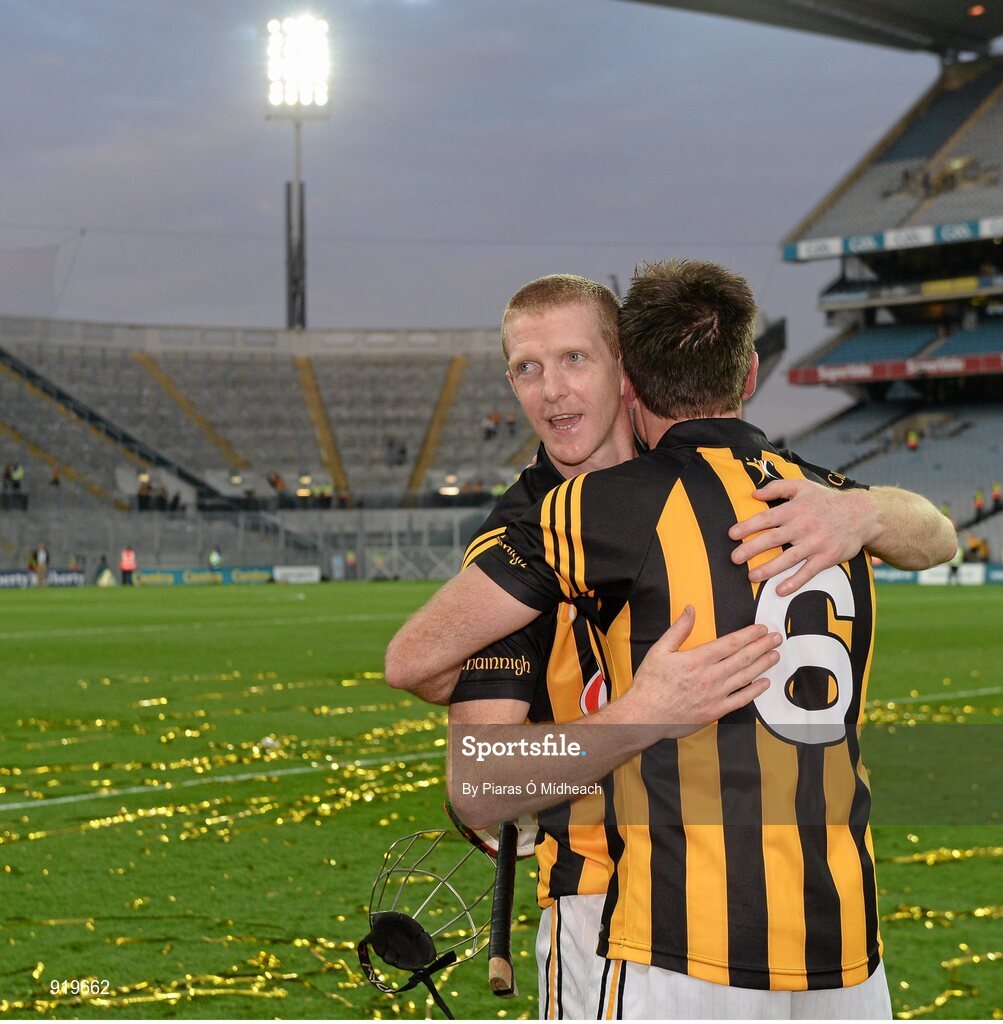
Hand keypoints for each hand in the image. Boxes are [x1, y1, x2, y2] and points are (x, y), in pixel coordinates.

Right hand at [629, 606, 780, 738]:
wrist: (644, 716)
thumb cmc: (650, 683)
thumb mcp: (659, 650)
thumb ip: (678, 629)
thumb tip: (690, 609)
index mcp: (697, 659)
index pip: (730, 643)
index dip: (749, 635)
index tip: (762, 628)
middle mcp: (710, 676)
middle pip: (743, 658)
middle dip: (762, 646)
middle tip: (776, 638)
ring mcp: (715, 695)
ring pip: (745, 677)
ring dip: (762, 664)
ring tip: (775, 654)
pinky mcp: (715, 711)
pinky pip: (740, 700)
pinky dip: (754, 691)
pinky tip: (764, 683)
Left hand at [729, 478, 874, 595]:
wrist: (861, 514)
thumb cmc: (826, 500)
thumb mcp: (802, 486)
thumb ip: (777, 487)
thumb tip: (754, 493)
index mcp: (794, 509)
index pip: (766, 518)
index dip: (747, 526)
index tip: (732, 535)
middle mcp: (803, 526)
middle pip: (772, 539)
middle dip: (751, 549)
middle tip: (734, 558)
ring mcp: (815, 543)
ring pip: (788, 558)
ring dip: (769, 569)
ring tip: (751, 577)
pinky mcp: (827, 557)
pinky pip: (808, 571)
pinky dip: (794, 581)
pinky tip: (780, 590)